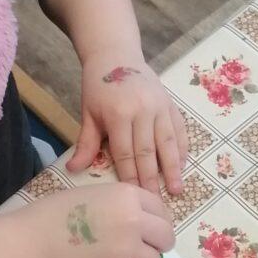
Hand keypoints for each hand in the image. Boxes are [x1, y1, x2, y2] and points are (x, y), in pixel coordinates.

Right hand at [30, 185, 173, 257]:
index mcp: (128, 195)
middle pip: (166, 237)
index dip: (157, 221)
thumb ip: (122, 204)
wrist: (37, 237)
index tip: (150, 229)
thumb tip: (143, 222)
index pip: (161, 209)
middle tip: (146, 249)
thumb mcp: (96, 194)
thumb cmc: (58, 211)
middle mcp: (134, 219)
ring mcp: (128, 247)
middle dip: (159, 245)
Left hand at [68, 52, 188, 194]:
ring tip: (178, 189)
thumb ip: (86, 143)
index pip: (126, 153)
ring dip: (174, 168)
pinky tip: (184, 164)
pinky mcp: (170, 103)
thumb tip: (73, 170)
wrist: (116, 54)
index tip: (134, 196)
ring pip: (169, 142)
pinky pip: (179, 129)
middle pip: (149, 151)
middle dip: (152, 179)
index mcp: (119, 114)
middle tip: (156, 202)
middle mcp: (143, 110)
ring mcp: (160, 106)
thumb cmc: (98, 86)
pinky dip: (183, 148)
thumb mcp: (88, 113)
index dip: (130, 176)